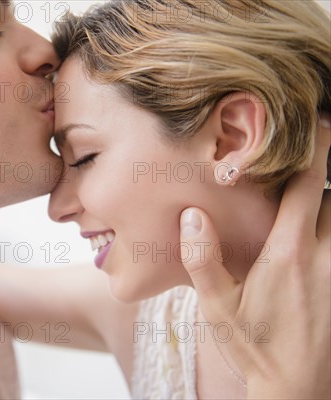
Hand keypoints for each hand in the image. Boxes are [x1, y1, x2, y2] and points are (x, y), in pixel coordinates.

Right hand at [179, 116, 330, 398]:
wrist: (298, 389)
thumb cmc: (254, 347)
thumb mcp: (216, 308)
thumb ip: (202, 258)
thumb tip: (192, 215)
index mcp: (288, 255)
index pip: (310, 186)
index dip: (317, 149)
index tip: (317, 123)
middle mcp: (325, 257)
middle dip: (318, 182)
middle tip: (293, 175)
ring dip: (327, 209)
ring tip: (302, 209)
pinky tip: (312, 242)